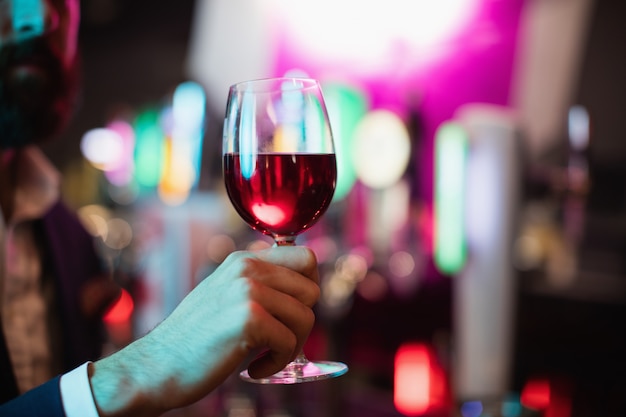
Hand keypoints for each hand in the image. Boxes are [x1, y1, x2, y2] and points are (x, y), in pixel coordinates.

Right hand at [89, 246, 319, 416]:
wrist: (156, 366)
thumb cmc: (196, 339)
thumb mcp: (228, 296)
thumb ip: (261, 285)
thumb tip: (308, 288)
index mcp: (244, 260)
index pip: (306, 259)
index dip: (308, 289)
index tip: (289, 314)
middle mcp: (247, 267)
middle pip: (312, 291)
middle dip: (301, 323)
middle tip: (276, 341)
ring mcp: (247, 289)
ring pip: (306, 318)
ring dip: (291, 346)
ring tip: (263, 356)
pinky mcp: (248, 317)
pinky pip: (289, 343)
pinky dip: (276, 363)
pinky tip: (252, 367)